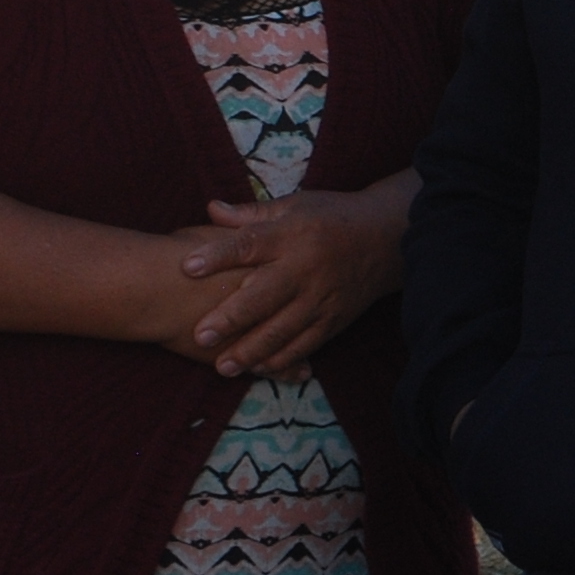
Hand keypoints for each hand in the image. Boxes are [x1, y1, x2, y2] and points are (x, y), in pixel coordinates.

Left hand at [179, 177, 412, 376]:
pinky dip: (282, 359)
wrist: (387, 238)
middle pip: (264, 295)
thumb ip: (251, 214)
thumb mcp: (294, 205)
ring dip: (252, 350)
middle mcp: (305, 267)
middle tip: (200, 335)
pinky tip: (258, 369)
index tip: (187, 266)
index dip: (218, 255)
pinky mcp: (334, 318)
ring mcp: (321, 297)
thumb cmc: (331, 217)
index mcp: (292, 234)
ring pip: (283, 329)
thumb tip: (210, 208)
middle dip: (231, 318)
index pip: (250, 244)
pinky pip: (306, 344)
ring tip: (222, 366)